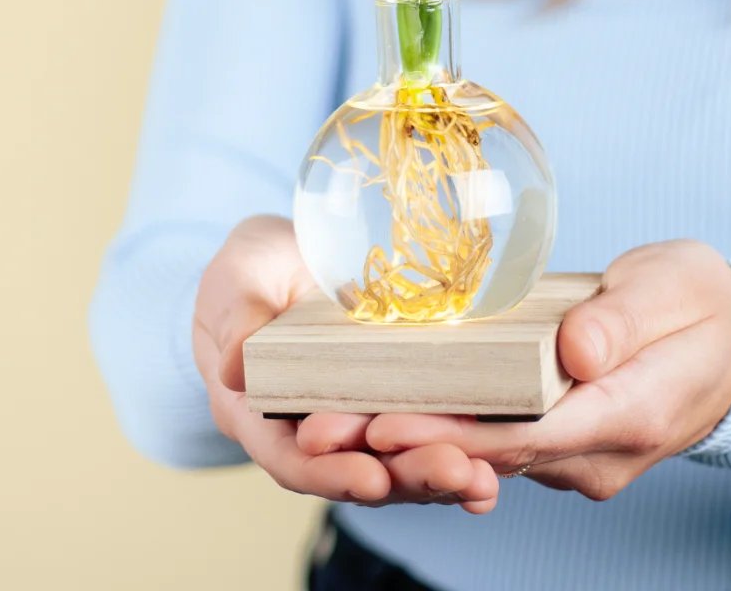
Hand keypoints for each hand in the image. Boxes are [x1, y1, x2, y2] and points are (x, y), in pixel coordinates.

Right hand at [192, 215, 499, 510]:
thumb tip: (232, 368)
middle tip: (459, 473)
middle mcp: (314, 426)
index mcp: (263, 412)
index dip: (332, 474)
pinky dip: (463, 440)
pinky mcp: (399, 391)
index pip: (294, 458)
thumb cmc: (253, 269)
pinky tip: (498, 453)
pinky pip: (429, 422)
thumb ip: (235, 318)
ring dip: (444, 469)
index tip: (373, 479)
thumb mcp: (238, 280)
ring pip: (400, 456)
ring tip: (485, 477)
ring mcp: (361, 412)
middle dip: (410, 476)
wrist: (290, 253)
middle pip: (361, 467)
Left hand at [361, 240, 730, 500]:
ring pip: (489, 455)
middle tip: (328, 431)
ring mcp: (581, 454)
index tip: (385, 425)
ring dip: (417, 442)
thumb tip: (572, 354)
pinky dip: (448, 430)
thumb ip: (622, 321)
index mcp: (628, 413)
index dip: (453, 436)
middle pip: (491, 455)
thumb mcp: (672, 290)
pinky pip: (500, 443)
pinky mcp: (566, 441)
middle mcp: (598, 452)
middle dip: (409, 445)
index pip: (526, 436)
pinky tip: (393, 412)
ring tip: (338, 423)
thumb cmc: (701, 304)